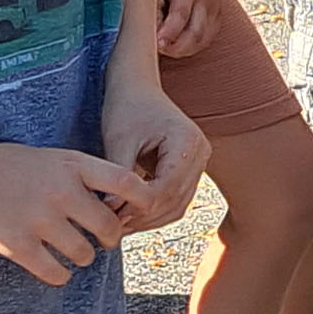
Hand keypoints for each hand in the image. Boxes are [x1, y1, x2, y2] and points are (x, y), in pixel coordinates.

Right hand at [0, 144, 142, 286]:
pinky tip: (53, 266)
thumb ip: (86, 176)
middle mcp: (60, 191)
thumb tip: (124, 206)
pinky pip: (57, 274)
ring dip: (83, 257)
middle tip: (102, 240)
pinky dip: (60, 276)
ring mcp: (39, 219)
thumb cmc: (12, 166)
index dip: (143, 199)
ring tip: (73, 249)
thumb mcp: (54, 157)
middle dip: (110, 239)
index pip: (124, 181)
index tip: (145, 210)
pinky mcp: (19, 245)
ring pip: (84, 255)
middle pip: (108, 227)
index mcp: (72, 164)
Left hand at [103, 84, 209, 235]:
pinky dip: (155, 209)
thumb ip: (119, 175)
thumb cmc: (127, 106)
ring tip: (120, 224)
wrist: (138, 86)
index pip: (166, 188)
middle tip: (114, 227)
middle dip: (144, 217)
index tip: (112, 216)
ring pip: (178, 205)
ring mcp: (200, 161)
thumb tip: (111, 211)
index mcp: (187, 141)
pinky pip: (177, 198)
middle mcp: (201, 152)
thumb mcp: (120, 139)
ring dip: (150, 218)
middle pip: (175, 200)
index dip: (140, 206)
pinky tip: (130, 214)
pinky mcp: (191, 168)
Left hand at [152, 0, 221, 57]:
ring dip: (184, 49)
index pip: (179, 18)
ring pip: (203, 40)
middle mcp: (205, 0)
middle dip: (175, 49)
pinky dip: (195, 45)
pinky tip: (181, 44)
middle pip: (194, 35)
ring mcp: (214, 7)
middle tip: (156, 50)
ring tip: (167, 49)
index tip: (155, 44)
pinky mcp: (219, 11)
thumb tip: (147, 25)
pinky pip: (209, 36)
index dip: (168, 34)